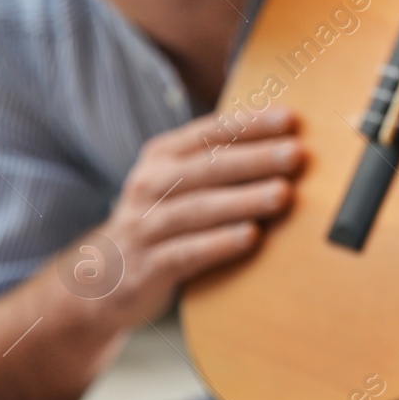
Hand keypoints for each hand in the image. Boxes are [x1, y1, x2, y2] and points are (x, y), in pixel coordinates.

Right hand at [65, 107, 302, 324]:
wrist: (102, 280)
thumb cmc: (164, 221)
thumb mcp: (181, 183)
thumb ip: (222, 162)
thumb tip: (289, 139)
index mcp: (162, 157)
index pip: (209, 133)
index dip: (249, 124)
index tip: (290, 119)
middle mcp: (149, 185)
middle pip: (207, 168)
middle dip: (255, 159)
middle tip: (295, 154)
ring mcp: (144, 227)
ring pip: (198, 209)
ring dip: (243, 200)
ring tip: (283, 194)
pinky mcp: (147, 268)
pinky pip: (186, 253)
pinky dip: (219, 244)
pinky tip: (251, 237)